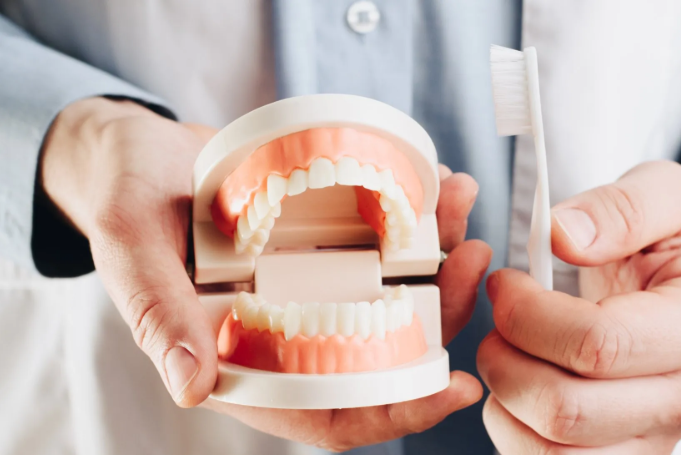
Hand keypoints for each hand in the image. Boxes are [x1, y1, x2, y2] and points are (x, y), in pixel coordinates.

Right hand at [42, 97, 489, 450]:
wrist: (138, 152)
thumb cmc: (125, 203)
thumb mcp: (130, 251)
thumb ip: (158, 315)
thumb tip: (192, 387)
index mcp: (244, 356)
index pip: (328, 412)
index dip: (394, 412)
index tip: (455, 388)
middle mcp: (289, 327)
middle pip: (383, 346)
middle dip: (439, 312)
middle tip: (472, 259)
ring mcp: (311, 282)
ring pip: (394, 289)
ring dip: (439, 255)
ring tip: (459, 203)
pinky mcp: (323, 239)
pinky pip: (381, 238)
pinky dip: (416, 215)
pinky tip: (436, 181)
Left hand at [477, 161, 680, 453]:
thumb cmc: (673, 247)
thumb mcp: (663, 197)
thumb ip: (619, 208)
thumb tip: (562, 236)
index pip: (597, 344)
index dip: (528, 314)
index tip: (505, 283)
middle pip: (567, 410)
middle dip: (505, 359)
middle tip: (497, 321)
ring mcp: (654, 437)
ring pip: (550, 451)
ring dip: (505, 399)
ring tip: (507, 352)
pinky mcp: (624, 454)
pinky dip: (513, 429)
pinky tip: (519, 384)